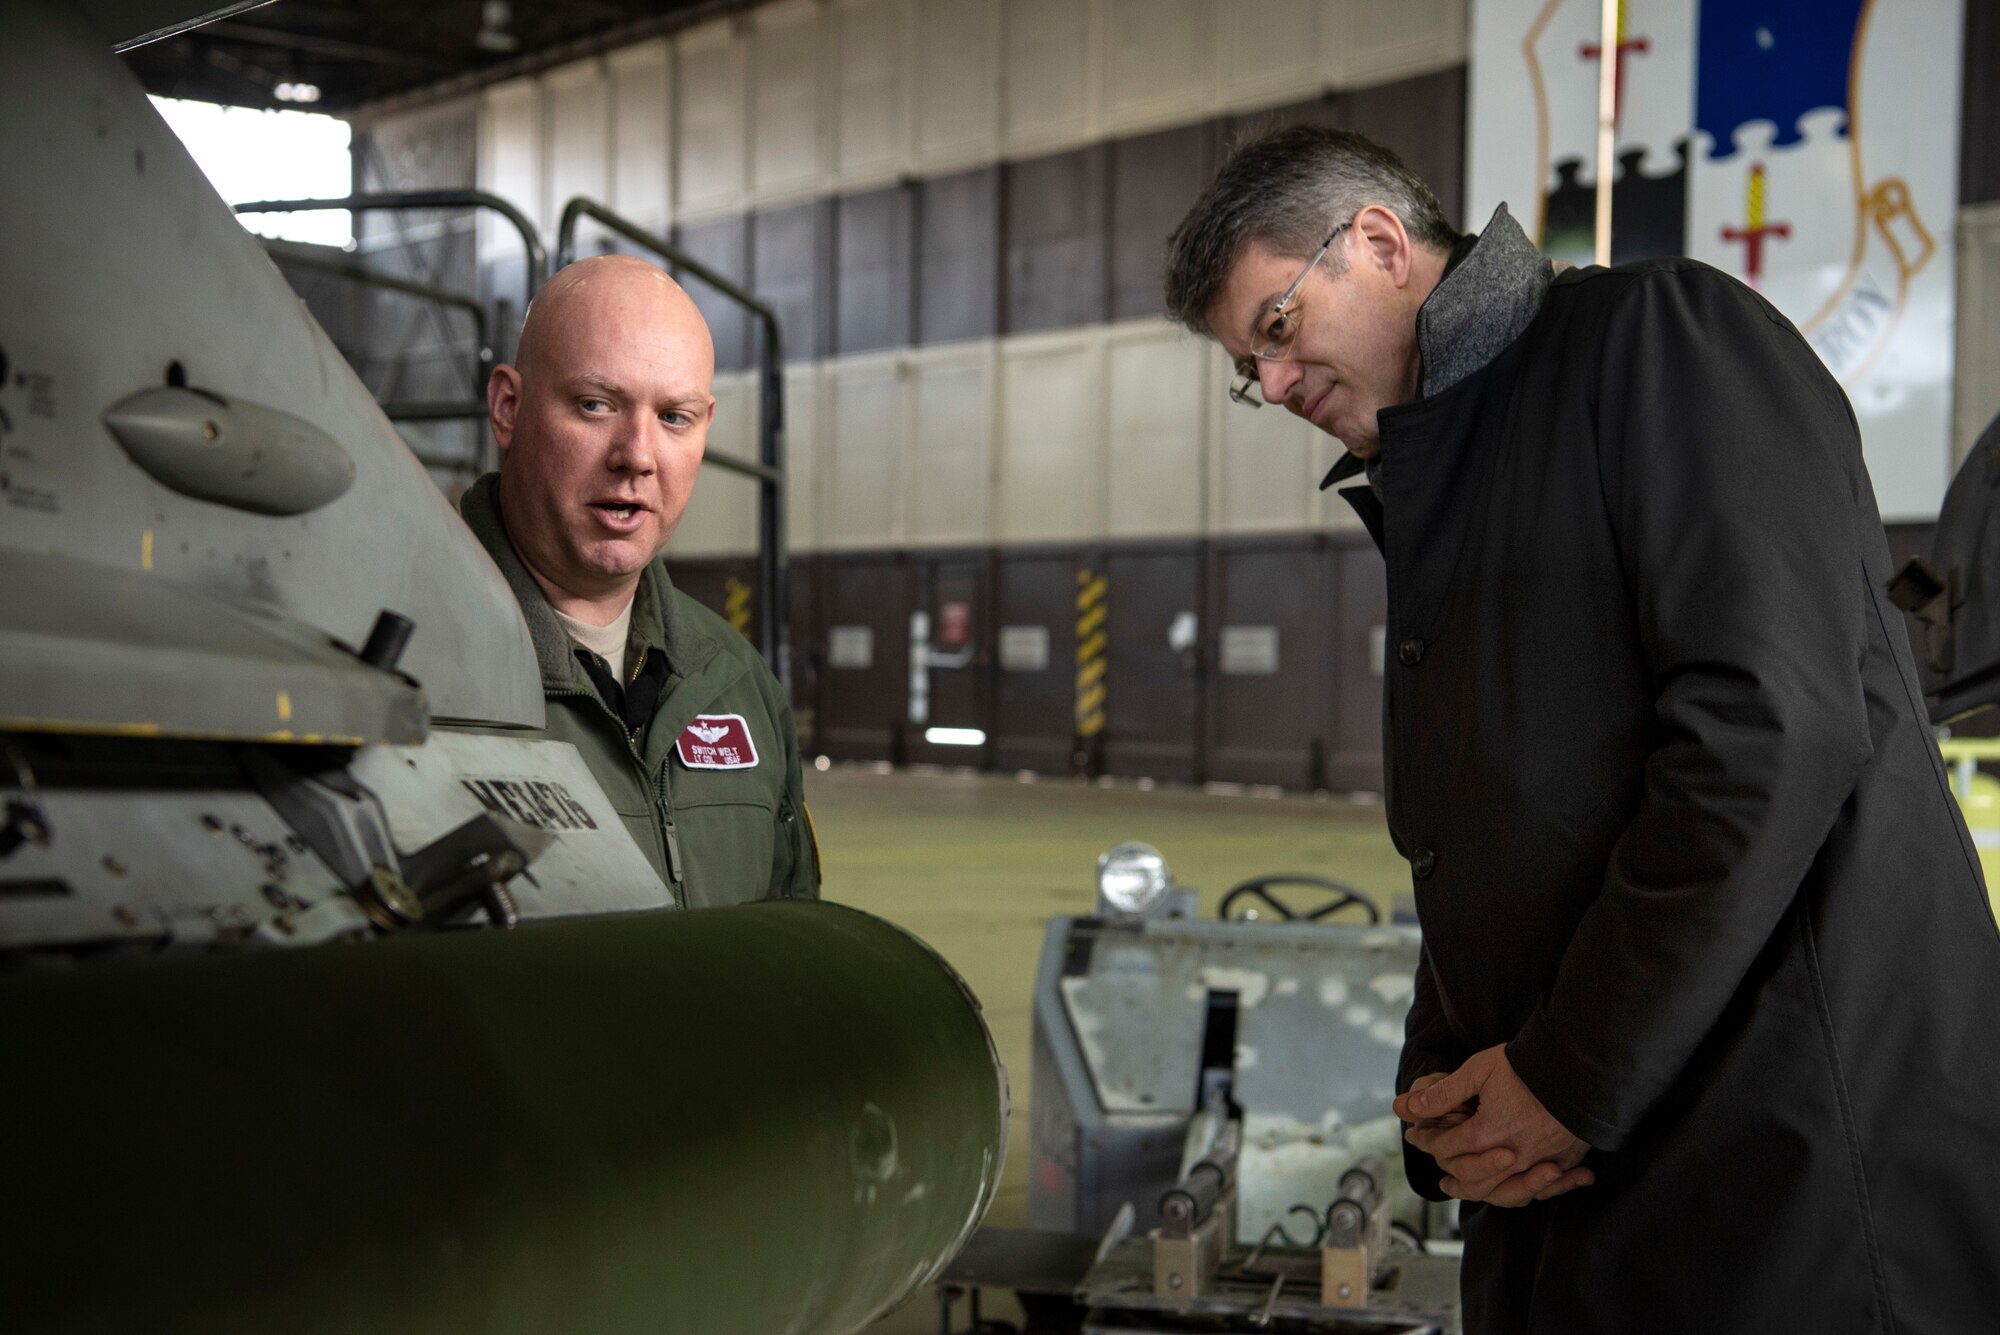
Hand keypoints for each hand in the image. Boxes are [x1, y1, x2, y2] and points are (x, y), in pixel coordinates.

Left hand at [1397, 1046, 1594, 1207]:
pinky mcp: (1566, 1161)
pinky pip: (1542, 1190)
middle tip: (1439, 1179)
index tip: (1414, 1134)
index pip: (1447, 1147)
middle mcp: (1513, 1156)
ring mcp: (1542, 1162)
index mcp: (1487, 1133)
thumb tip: (1407, 1106)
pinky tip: (1518, 1191)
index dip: (1426, 1140)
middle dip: (1450, 1175)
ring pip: (1506, 1192)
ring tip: (1468, 1192)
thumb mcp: (1478, 1070)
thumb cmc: (1527, 1065)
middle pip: (1473, 1177)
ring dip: (1483, 1193)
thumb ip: (1443, 1093)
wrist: (1582, 1067)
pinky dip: (1527, 1194)